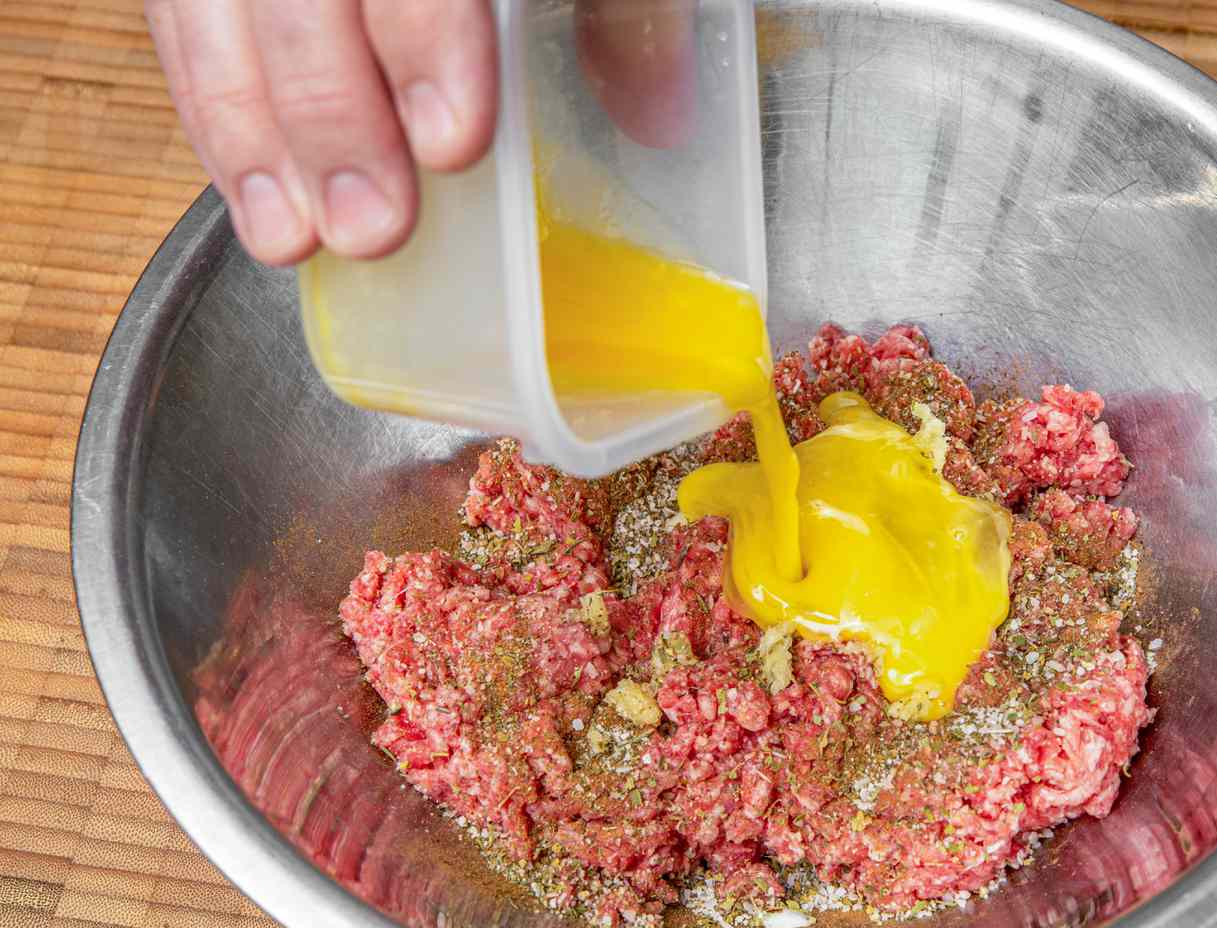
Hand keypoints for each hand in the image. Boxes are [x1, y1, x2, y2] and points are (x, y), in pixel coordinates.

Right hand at [146, 0, 696, 266]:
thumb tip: (660, 120)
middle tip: (370, 227)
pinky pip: (176, 16)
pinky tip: (249, 183)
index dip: (425, 37)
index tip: (452, 141)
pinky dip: (206, 102)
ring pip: (212, 4)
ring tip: (288, 235)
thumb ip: (624, 10)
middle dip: (329, 112)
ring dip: (246, 127)